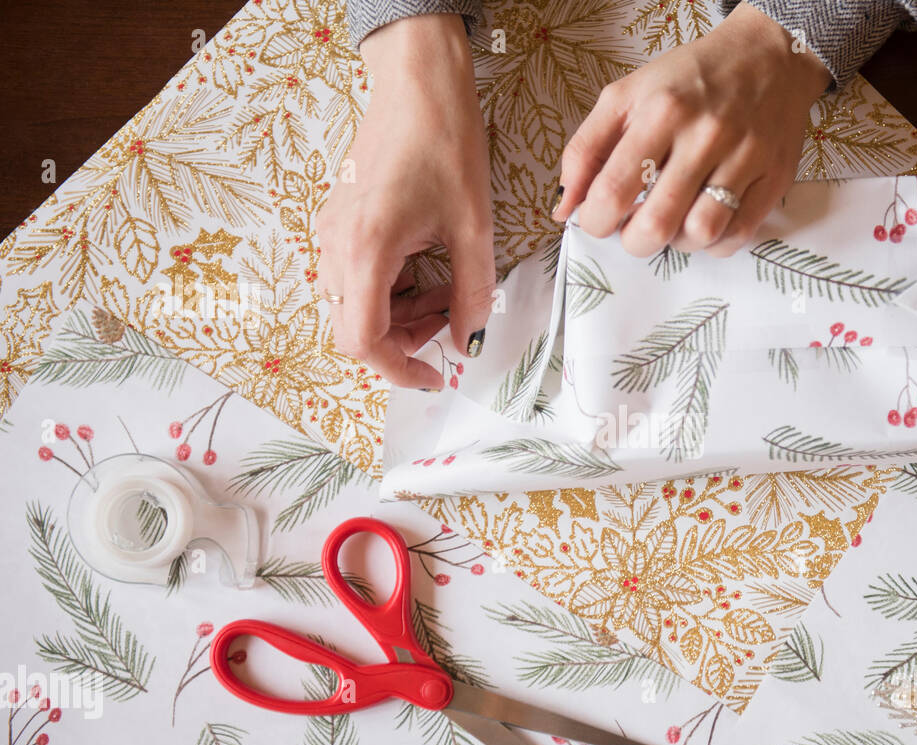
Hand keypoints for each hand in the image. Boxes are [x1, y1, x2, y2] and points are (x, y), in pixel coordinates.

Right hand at [316, 14, 493, 389]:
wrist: (417, 84)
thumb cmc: (444, 143)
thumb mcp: (474, 227)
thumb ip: (472, 294)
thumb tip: (468, 341)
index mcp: (366, 249)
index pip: (362, 341)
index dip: (397, 369)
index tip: (432, 375)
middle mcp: (336, 244)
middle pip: (354, 328)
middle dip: (403, 339)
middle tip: (448, 319)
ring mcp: (331, 231)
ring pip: (352, 305)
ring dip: (397, 314)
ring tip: (444, 291)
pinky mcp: (336, 221)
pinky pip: (352, 277)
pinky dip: (387, 290)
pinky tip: (423, 269)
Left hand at [551, 1, 829, 257]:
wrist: (768, 56)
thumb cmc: (689, 79)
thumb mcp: (626, 96)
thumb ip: (586, 149)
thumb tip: (563, 208)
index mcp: (660, 111)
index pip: (613, 191)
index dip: (596, 221)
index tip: (599, 218)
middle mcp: (706, 134)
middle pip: (656, 225)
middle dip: (633, 241)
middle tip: (634, 228)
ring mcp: (745, 158)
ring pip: (699, 235)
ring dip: (676, 243)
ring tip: (672, 222)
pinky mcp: (774, 178)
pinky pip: (737, 235)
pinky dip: (713, 242)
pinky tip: (703, 221)